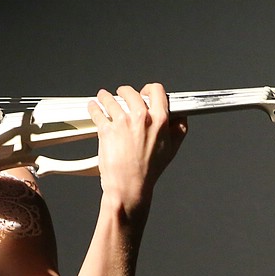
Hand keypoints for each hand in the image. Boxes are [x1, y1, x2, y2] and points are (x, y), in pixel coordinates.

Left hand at [87, 83, 187, 210]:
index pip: (156, 91)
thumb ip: (179, 129)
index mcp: (160, 120)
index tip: (144, 91)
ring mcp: (122, 123)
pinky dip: (93, 107)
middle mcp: (141, 118)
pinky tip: (93, 107)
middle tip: (121, 94)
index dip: (149, 89)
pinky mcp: (106, 130)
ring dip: (105, 97)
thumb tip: (181, 117)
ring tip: (103, 97)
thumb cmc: (149, 171)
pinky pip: (97, 112)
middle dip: (125, 91)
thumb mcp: (171, 149)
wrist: (130, 186)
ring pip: (111, 100)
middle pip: (131, 93)